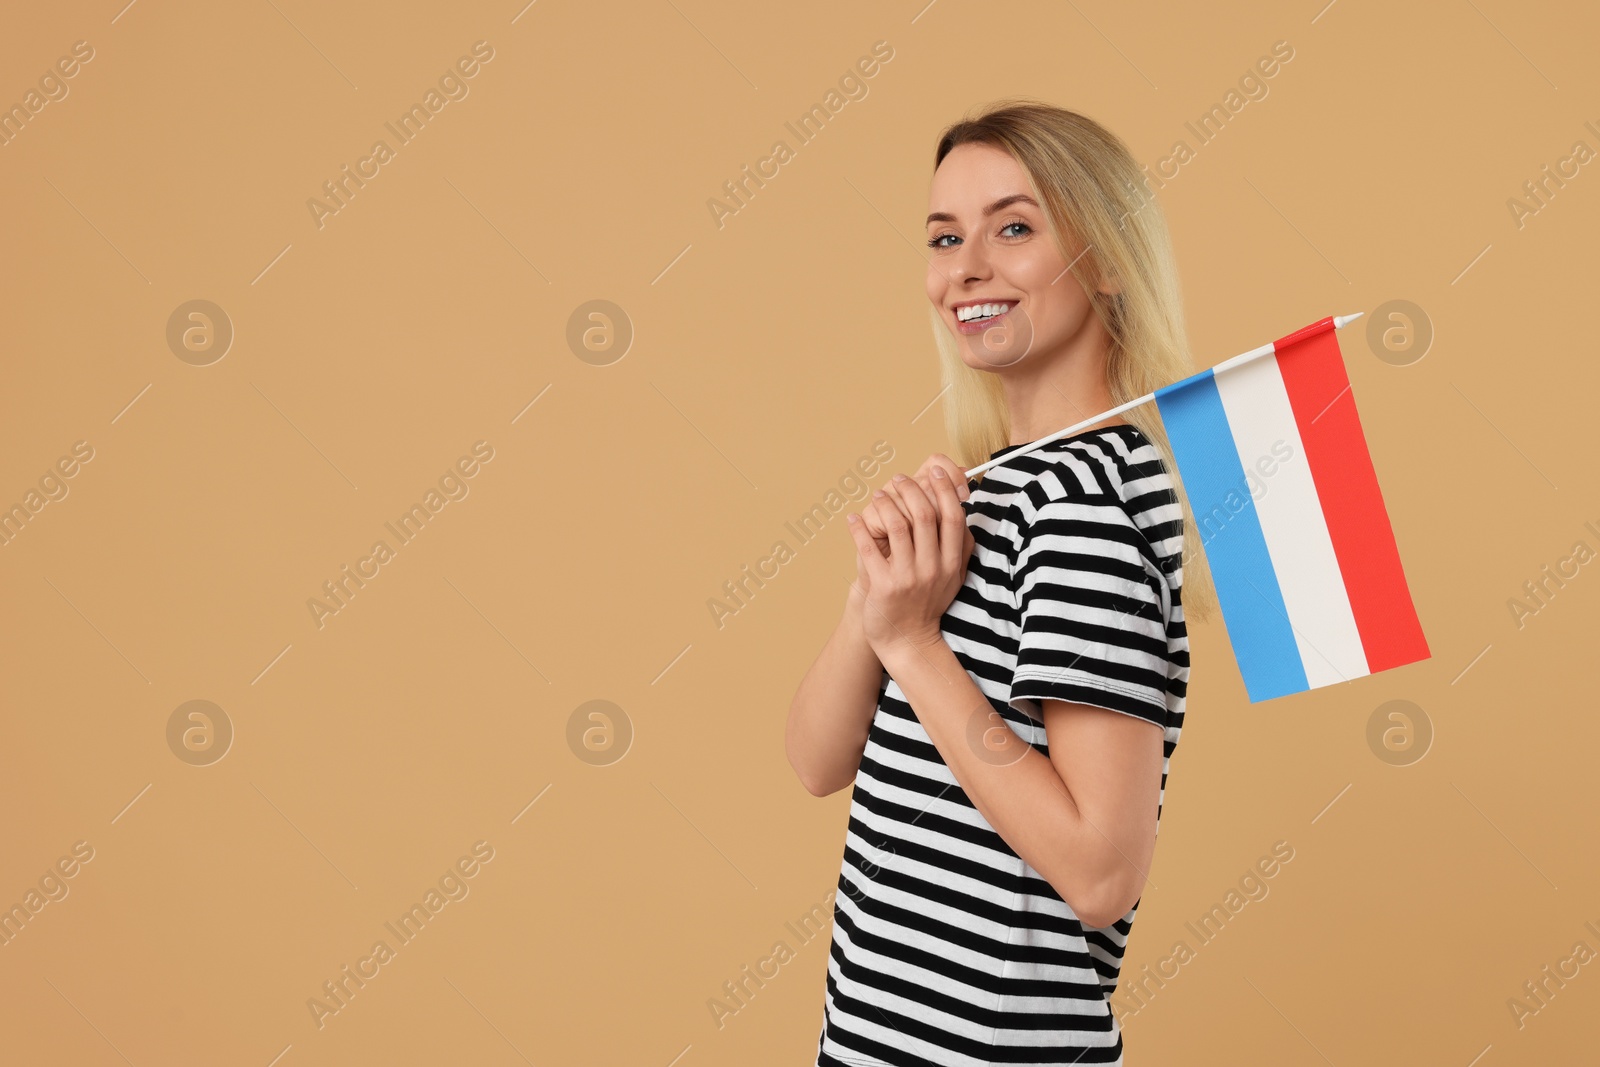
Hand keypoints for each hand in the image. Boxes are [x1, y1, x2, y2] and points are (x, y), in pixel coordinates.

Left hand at [845, 466, 973, 658]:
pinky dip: (858, 529)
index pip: (952, 517)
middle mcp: (933, 569)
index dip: (944, 490)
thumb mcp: (953, 578)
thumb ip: (961, 547)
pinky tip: (852, 519)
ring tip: (878, 495)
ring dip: (885, 504)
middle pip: (925, 515)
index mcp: (952, 564)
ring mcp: (908, 577)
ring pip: (897, 526)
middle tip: (899, 479)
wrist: (907, 639)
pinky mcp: (884, 585)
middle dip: (911, 489)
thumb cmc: (928, 603)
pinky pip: (868, 548)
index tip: (933, 472)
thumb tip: (962, 511)